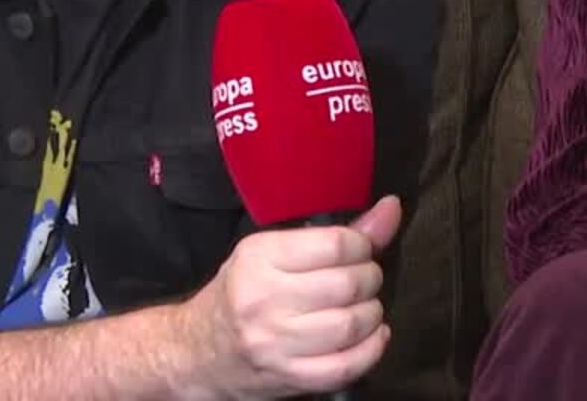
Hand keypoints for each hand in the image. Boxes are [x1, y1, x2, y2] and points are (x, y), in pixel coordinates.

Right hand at [182, 194, 401, 395]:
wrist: (194, 353)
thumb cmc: (239, 294)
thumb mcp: (272, 254)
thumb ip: (335, 237)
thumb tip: (392, 208)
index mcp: (259, 258)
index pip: (336, 244)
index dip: (363, 246)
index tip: (360, 251)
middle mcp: (264, 299)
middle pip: (348, 284)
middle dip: (370, 279)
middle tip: (363, 280)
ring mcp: (275, 343)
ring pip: (352, 324)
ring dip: (372, 314)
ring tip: (364, 308)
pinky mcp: (288, 377)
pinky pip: (347, 365)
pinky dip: (372, 349)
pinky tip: (372, 337)